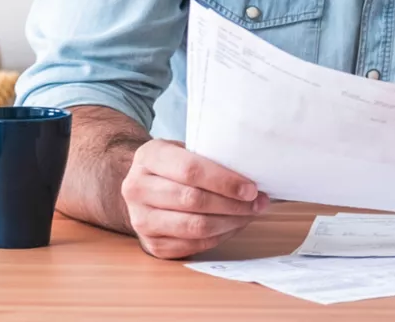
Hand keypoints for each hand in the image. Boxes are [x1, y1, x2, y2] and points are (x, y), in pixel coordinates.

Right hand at [121, 139, 269, 258]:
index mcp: (149, 157)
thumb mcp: (185, 149)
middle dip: (232, 204)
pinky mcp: (151, 245)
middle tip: (258, 203)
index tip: (251, 188)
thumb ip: (211, 158)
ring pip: (194, 227)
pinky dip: (219, 237)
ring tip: (249, 214)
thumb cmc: (174, 165)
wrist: (143, 185)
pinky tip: (233, 225)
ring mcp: (141, 220)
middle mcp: (137, 189)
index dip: (224, 181)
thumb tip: (253, 175)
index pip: (190, 171)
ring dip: (230, 222)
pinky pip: (193, 246)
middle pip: (193, 200)